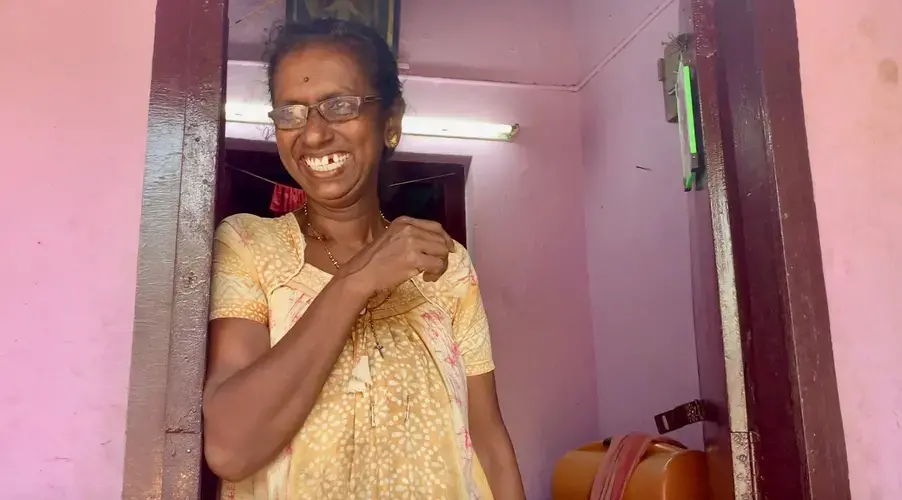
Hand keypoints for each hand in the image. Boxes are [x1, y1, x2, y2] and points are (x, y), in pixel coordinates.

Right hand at [337, 216, 455, 293]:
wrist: (361, 274)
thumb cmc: (374, 261)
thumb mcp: (392, 238)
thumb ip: (412, 237)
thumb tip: (436, 244)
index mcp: (404, 221)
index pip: (435, 226)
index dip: (445, 239)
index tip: (448, 250)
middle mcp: (409, 228)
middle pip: (441, 240)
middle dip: (443, 255)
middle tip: (435, 268)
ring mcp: (412, 242)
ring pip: (442, 252)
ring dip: (440, 266)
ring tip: (429, 274)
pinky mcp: (413, 258)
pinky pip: (437, 265)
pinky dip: (436, 273)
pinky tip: (426, 278)